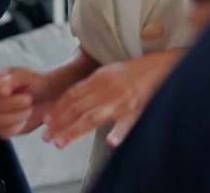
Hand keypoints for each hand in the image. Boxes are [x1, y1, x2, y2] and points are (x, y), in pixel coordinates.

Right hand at [0, 67, 56, 138]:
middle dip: (11, 104)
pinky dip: (17, 127)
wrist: (48, 98)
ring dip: (16, 116)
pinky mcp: (2, 129)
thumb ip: (11, 80)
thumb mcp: (26, 75)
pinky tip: (25, 119)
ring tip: (30, 109)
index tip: (7, 92)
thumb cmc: (35, 83)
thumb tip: (1, 91)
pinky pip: (3, 133)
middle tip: (29, 100)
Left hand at [42, 49, 182, 148]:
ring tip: (62, 143)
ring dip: (76, 131)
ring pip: (94, 117)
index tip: (46, 121)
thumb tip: (71, 99)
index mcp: (99, 78)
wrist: (162, 66)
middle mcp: (107, 89)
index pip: (72, 95)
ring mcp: (123, 100)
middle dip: (60, 124)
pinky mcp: (140, 109)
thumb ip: (91, 86)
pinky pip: (129, 122)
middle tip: (48, 138)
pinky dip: (119, 132)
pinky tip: (111, 142)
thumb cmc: (134, 72)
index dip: (58, 108)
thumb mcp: (108, 72)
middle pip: (78, 108)